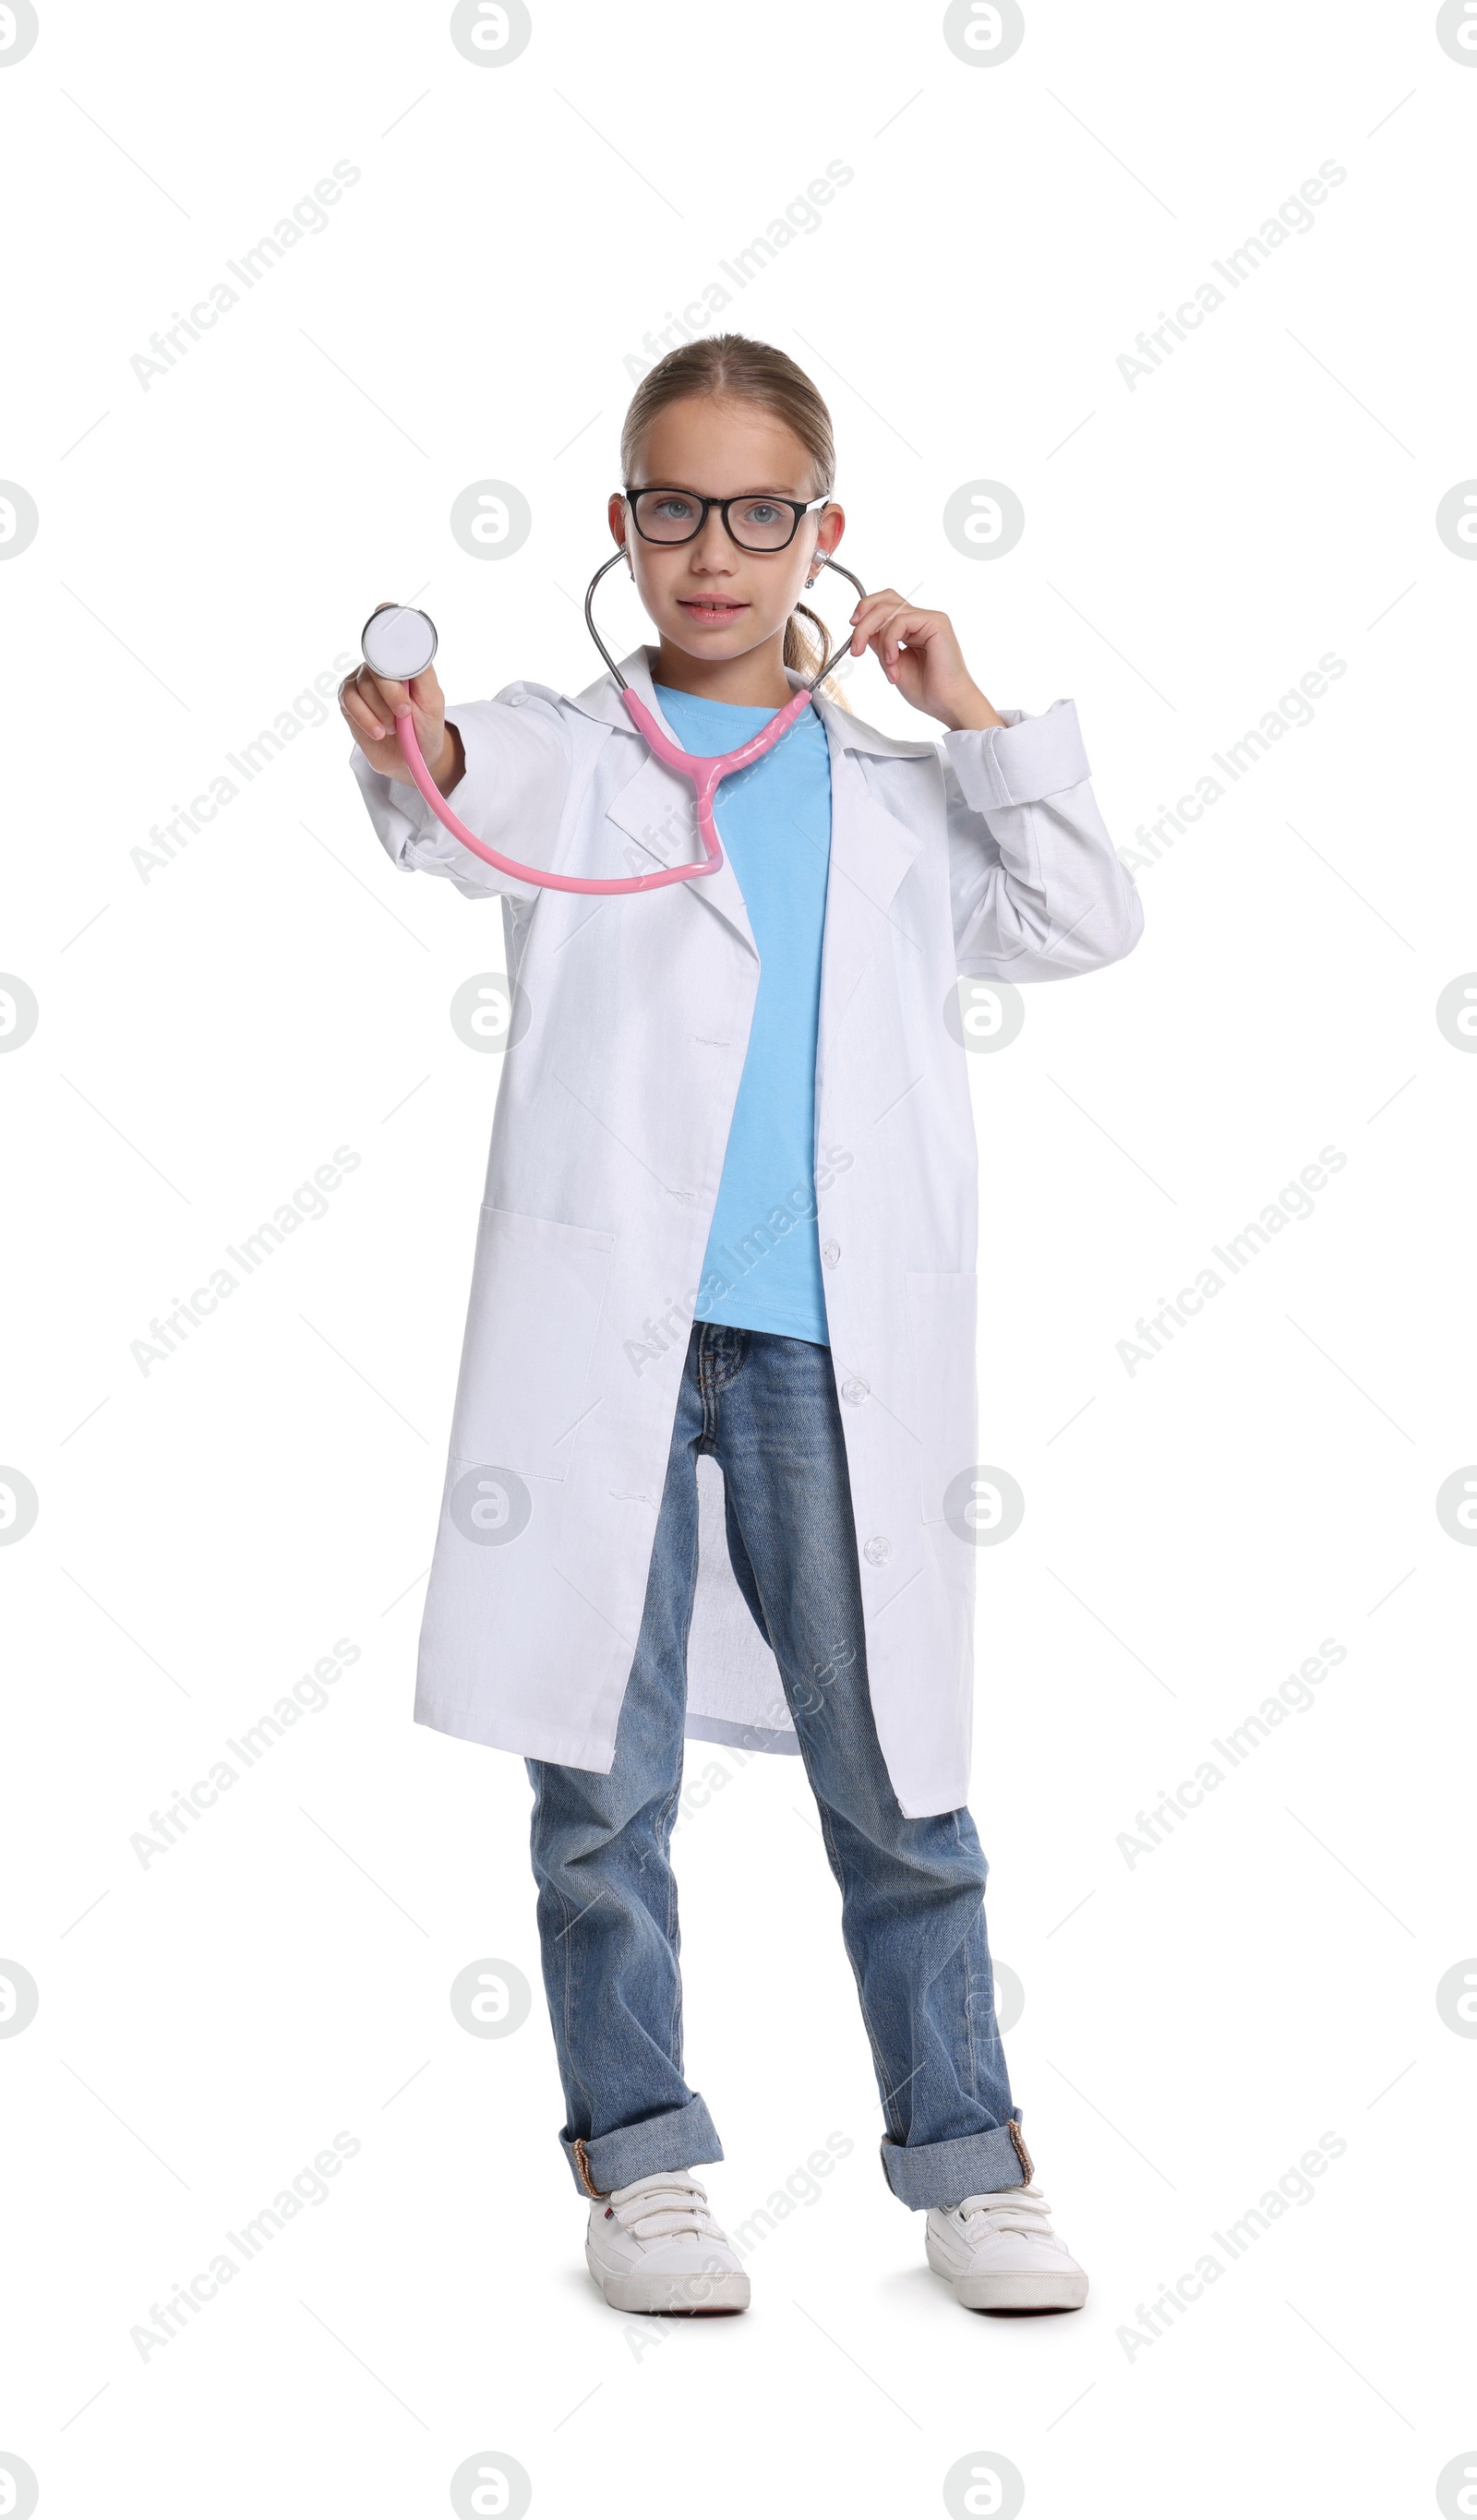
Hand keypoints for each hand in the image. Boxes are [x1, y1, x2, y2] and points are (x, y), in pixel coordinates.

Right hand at [338, 605, 462, 790]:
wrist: (413, 759)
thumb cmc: (425, 726)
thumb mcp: (432, 699)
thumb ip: (421, 671)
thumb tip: (413, 645)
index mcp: (400, 661)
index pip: (388, 635)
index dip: (384, 618)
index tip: (384, 606)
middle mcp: (378, 667)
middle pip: (375, 665)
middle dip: (390, 692)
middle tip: (405, 713)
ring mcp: (361, 682)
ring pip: (363, 686)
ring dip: (381, 711)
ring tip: (394, 727)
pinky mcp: (348, 701)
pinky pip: (350, 702)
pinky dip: (366, 719)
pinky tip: (379, 732)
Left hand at [845, 590, 1002, 729]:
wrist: (948, 704)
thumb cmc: (927, 690)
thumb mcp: (892, 663)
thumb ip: (879, 643)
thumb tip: (861, 628)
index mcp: (911, 627)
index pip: (884, 604)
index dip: (864, 612)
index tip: (853, 633)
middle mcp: (921, 619)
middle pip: (884, 600)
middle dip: (863, 622)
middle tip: (856, 648)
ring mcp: (929, 618)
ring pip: (888, 610)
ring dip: (878, 641)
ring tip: (888, 666)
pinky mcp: (936, 622)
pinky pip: (900, 621)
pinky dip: (889, 642)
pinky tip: (894, 661)